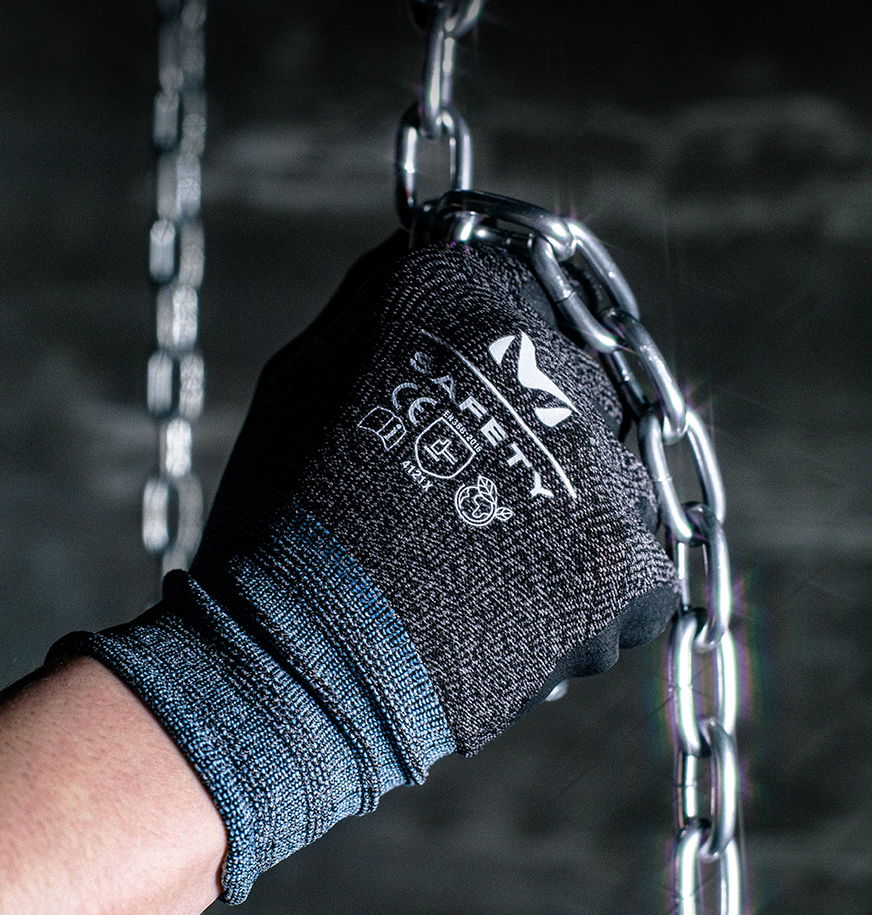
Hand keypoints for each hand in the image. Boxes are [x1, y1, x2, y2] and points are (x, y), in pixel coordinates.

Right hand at [53, 236, 677, 898]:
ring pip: (608, 469)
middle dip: (534, 427)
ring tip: (481, 565)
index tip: (473, 387)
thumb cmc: (280, 522)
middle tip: (462, 498)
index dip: (495, 344)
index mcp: (460, 297)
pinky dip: (588, 590)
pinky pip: (636, 560)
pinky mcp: (628, 559)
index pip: (518, 284)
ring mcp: (595, 462)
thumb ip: (383, 294)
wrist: (299, 673)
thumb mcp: (299, 374)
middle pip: (573, 375)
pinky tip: (515, 607)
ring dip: (565, 509)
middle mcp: (542, 359)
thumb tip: (439, 241)